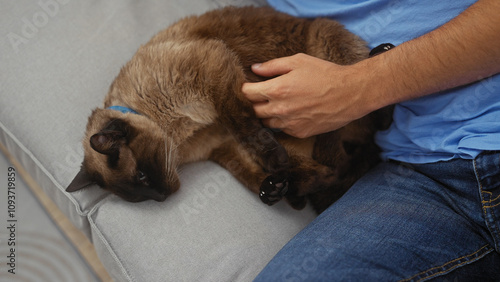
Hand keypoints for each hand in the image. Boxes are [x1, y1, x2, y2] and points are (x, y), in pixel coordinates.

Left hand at [242, 53, 369, 137]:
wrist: (350, 93)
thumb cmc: (325, 74)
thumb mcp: (298, 61)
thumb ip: (273, 66)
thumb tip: (255, 69)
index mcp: (276, 90)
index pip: (246, 94)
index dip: (244, 89)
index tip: (247, 86)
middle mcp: (279, 109)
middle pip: (253, 111)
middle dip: (253, 103)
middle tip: (260, 95)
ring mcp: (289, 124)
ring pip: (265, 123)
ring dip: (266, 114)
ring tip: (274, 104)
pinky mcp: (299, 133)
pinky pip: (281, 130)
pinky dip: (281, 122)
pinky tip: (289, 112)